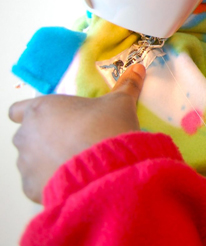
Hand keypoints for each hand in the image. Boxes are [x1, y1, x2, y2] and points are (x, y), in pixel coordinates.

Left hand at [9, 64, 146, 203]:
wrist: (107, 168)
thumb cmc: (106, 127)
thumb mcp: (120, 103)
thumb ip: (126, 85)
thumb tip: (138, 68)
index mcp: (41, 109)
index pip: (18, 109)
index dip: (34, 115)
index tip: (53, 120)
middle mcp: (26, 134)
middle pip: (27, 136)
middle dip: (45, 140)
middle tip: (73, 141)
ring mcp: (26, 163)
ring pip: (31, 161)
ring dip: (48, 161)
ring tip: (77, 162)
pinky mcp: (31, 187)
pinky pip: (38, 183)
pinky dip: (52, 182)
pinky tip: (75, 180)